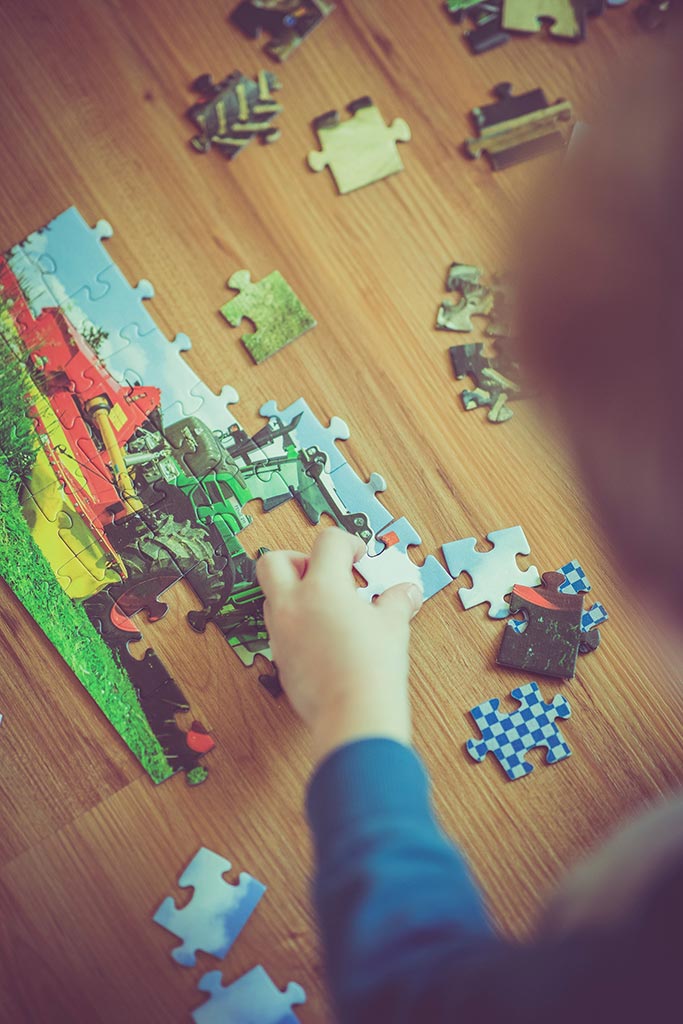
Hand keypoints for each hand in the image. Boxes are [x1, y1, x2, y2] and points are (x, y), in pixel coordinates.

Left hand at [256, 528, 422, 763]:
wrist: (353, 714)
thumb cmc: (373, 667)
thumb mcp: (392, 625)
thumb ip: (397, 601)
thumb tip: (407, 592)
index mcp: (322, 587)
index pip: (327, 542)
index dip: (348, 543)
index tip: (359, 557)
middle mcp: (293, 604)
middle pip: (274, 560)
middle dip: (298, 559)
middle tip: (326, 574)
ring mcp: (281, 632)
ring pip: (272, 595)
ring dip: (295, 592)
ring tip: (328, 607)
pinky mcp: (279, 657)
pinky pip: (279, 627)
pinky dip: (296, 622)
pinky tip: (323, 635)